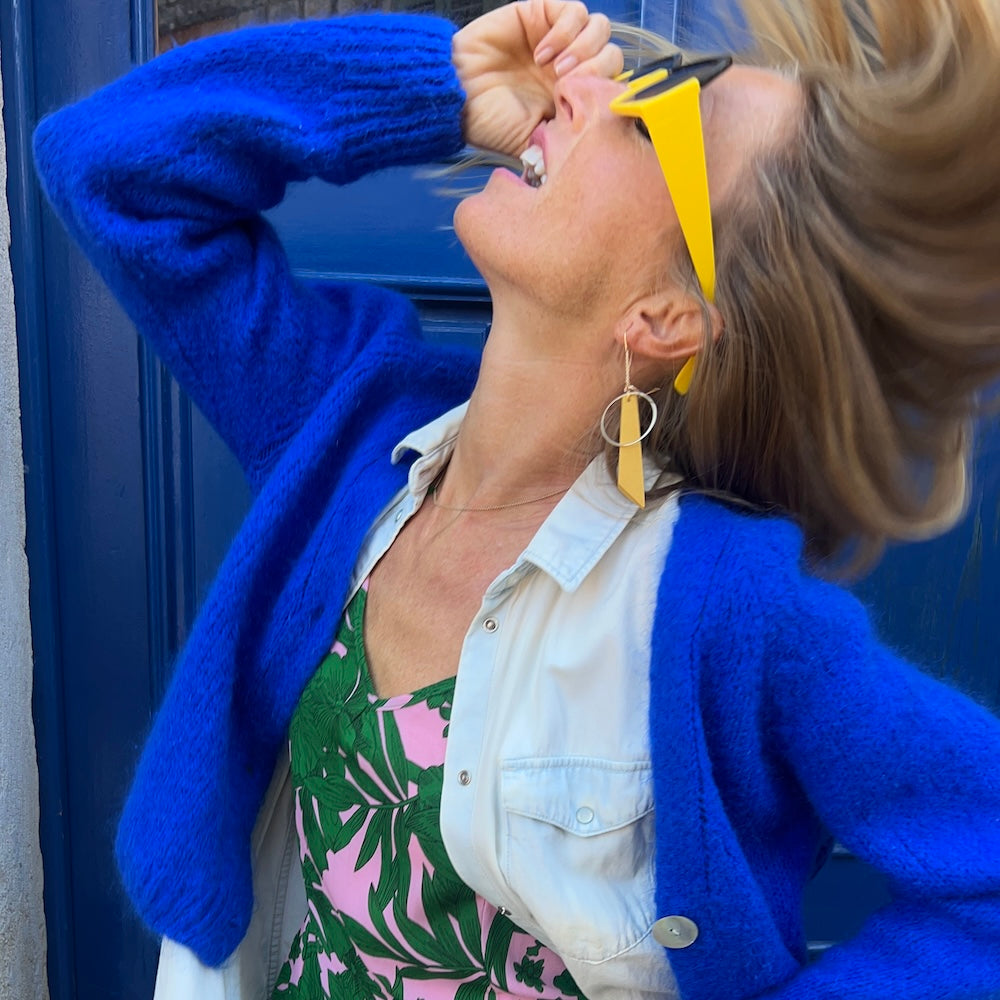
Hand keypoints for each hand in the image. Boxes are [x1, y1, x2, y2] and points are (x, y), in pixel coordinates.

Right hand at [452, 0, 622, 156]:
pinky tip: (542, 52)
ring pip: (600, 30)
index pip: (611, 85)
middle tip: (566, 86)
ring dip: (583, 50)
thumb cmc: (489, 122)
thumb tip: (591, 147)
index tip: (582, 108)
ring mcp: (558, 38)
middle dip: (595, 72)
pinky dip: (565, 32)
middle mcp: (570, 66)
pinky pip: (574, 11)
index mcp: (573, 96)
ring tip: (555, 68)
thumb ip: (564, 143)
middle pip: (612, 56)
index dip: (604, 93)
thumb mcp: (534, 144)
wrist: (457, 96)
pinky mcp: (541, 14)